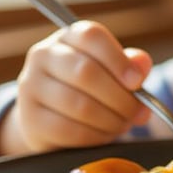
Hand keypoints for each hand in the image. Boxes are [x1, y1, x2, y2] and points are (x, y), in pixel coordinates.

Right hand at [0, 21, 153, 154]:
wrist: (49, 120)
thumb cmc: (88, 90)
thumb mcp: (110, 72)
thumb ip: (129, 66)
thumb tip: (141, 64)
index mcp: (67, 37)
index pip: (91, 36)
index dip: (118, 59)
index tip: (136, 82)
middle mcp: (43, 56)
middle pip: (86, 72)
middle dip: (120, 97)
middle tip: (138, 112)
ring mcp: (31, 87)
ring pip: (79, 105)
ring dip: (110, 120)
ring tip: (123, 124)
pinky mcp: (30, 119)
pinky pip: (69, 130)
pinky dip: (95, 136)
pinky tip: (105, 135)